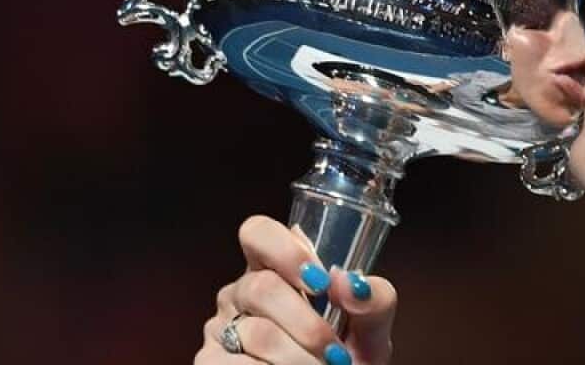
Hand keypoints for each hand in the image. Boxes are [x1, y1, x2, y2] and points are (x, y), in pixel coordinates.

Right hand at [195, 216, 397, 364]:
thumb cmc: (348, 356)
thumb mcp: (371, 328)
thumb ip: (375, 300)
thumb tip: (348, 281)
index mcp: (275, 268)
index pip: (258, 232)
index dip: (284, 250)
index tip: (320, 281)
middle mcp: (241, 291)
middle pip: (262, 288)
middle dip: (308, 325)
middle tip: (336, 354)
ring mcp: (221, 327)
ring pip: (256, 333)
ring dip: (299, 359)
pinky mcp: (208, 361)